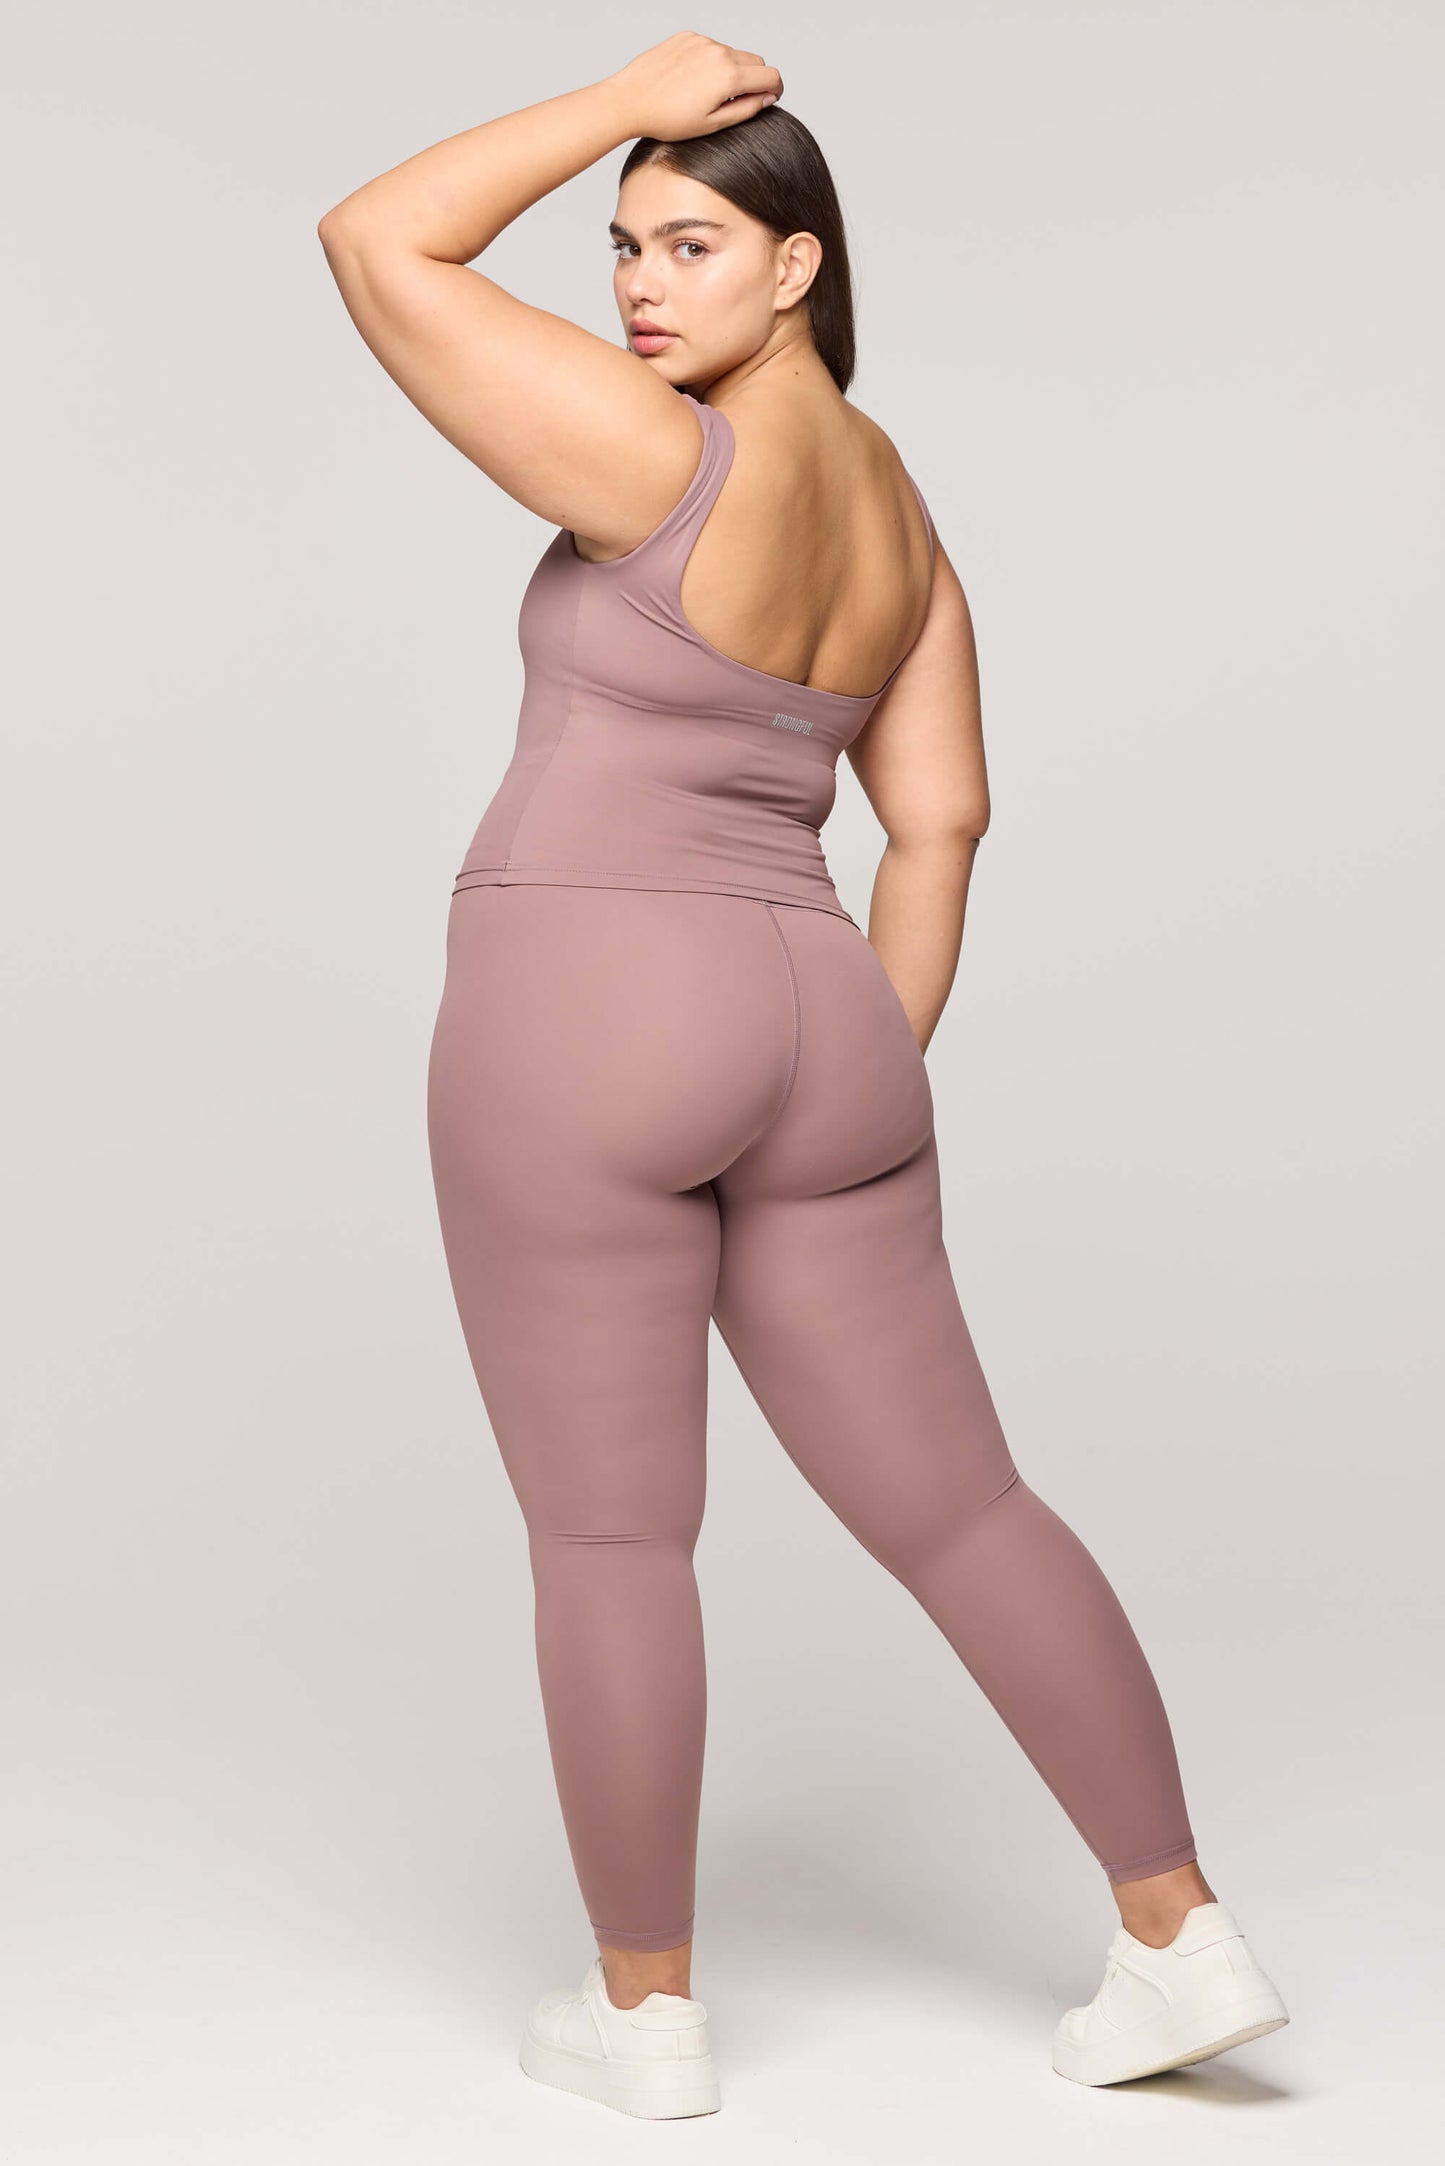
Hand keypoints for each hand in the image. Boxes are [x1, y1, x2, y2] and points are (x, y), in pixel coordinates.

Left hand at [606, 31, 782, 142]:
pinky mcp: (686, 36)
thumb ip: (747, 109)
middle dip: (754, 79)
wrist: (630, 100)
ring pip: (732, 53)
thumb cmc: (667, 119)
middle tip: (739, 100)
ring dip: (730, 70)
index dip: (776, 89)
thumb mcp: (712, 124)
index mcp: (728, 75)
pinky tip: (691, 80)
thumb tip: (767, 98)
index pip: (771, 75)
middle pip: (755, 61)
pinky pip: (710, 47)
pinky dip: (710, 61)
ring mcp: (701, 41)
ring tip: (707, 93)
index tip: (770, 98)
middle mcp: (718, 51)